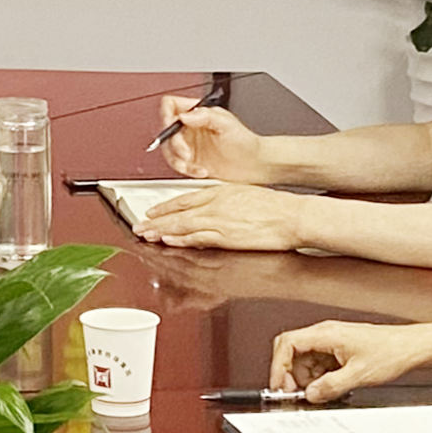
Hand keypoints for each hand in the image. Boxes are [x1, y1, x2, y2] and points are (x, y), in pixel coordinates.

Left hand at [135, 180, 307, 252]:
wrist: (292, 216)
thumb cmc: (275, 207)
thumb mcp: (244, 195)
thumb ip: (223, 202)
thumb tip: (210, 210)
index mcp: (219, 192)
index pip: (185, 198)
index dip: (165, 206)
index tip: (152, 212)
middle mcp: (215, 204)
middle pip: (178, 212)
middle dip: (156, 220)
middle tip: (139, 226)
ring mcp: (219, 220)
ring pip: (182, 225)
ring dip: (161, 230)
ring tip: (146, 234)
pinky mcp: (225, 236)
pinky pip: (197, 238)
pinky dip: (180, 239)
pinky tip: (169, 240)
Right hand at [162, 103, 272, 181]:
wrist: (254, 165)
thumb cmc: (245, 142)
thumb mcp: (226, 124)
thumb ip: (205, 116)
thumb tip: (184, 115)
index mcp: (196, 113)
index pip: (171, 105)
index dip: (166, 113)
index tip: (173, 125)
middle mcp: (189, 128)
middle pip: (165, 131)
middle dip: (174, 144)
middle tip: (186, 152)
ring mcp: (188, 146)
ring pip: (168, 150)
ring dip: (178, 160)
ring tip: (193, 164)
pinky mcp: (190, 162)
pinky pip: (178, 166)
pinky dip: (187, 170)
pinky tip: (201, 170)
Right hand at [264, 318, 431, 402]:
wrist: (412, 347)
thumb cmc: (391, 352)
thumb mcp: (358, 375)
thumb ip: (330, 387)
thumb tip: (310, 394)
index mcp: (326, 334)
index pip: (287, 344)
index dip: (279, 367)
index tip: (281, 386)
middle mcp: (326, 334)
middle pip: (292, 352)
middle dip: (291, 374)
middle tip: (298, 393)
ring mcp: (332, 341)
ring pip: (305, 359)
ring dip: (307, 378)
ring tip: (320, 392)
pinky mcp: (339, 349)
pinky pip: (319, 363)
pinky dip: (319, 377)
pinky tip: (331, 387)